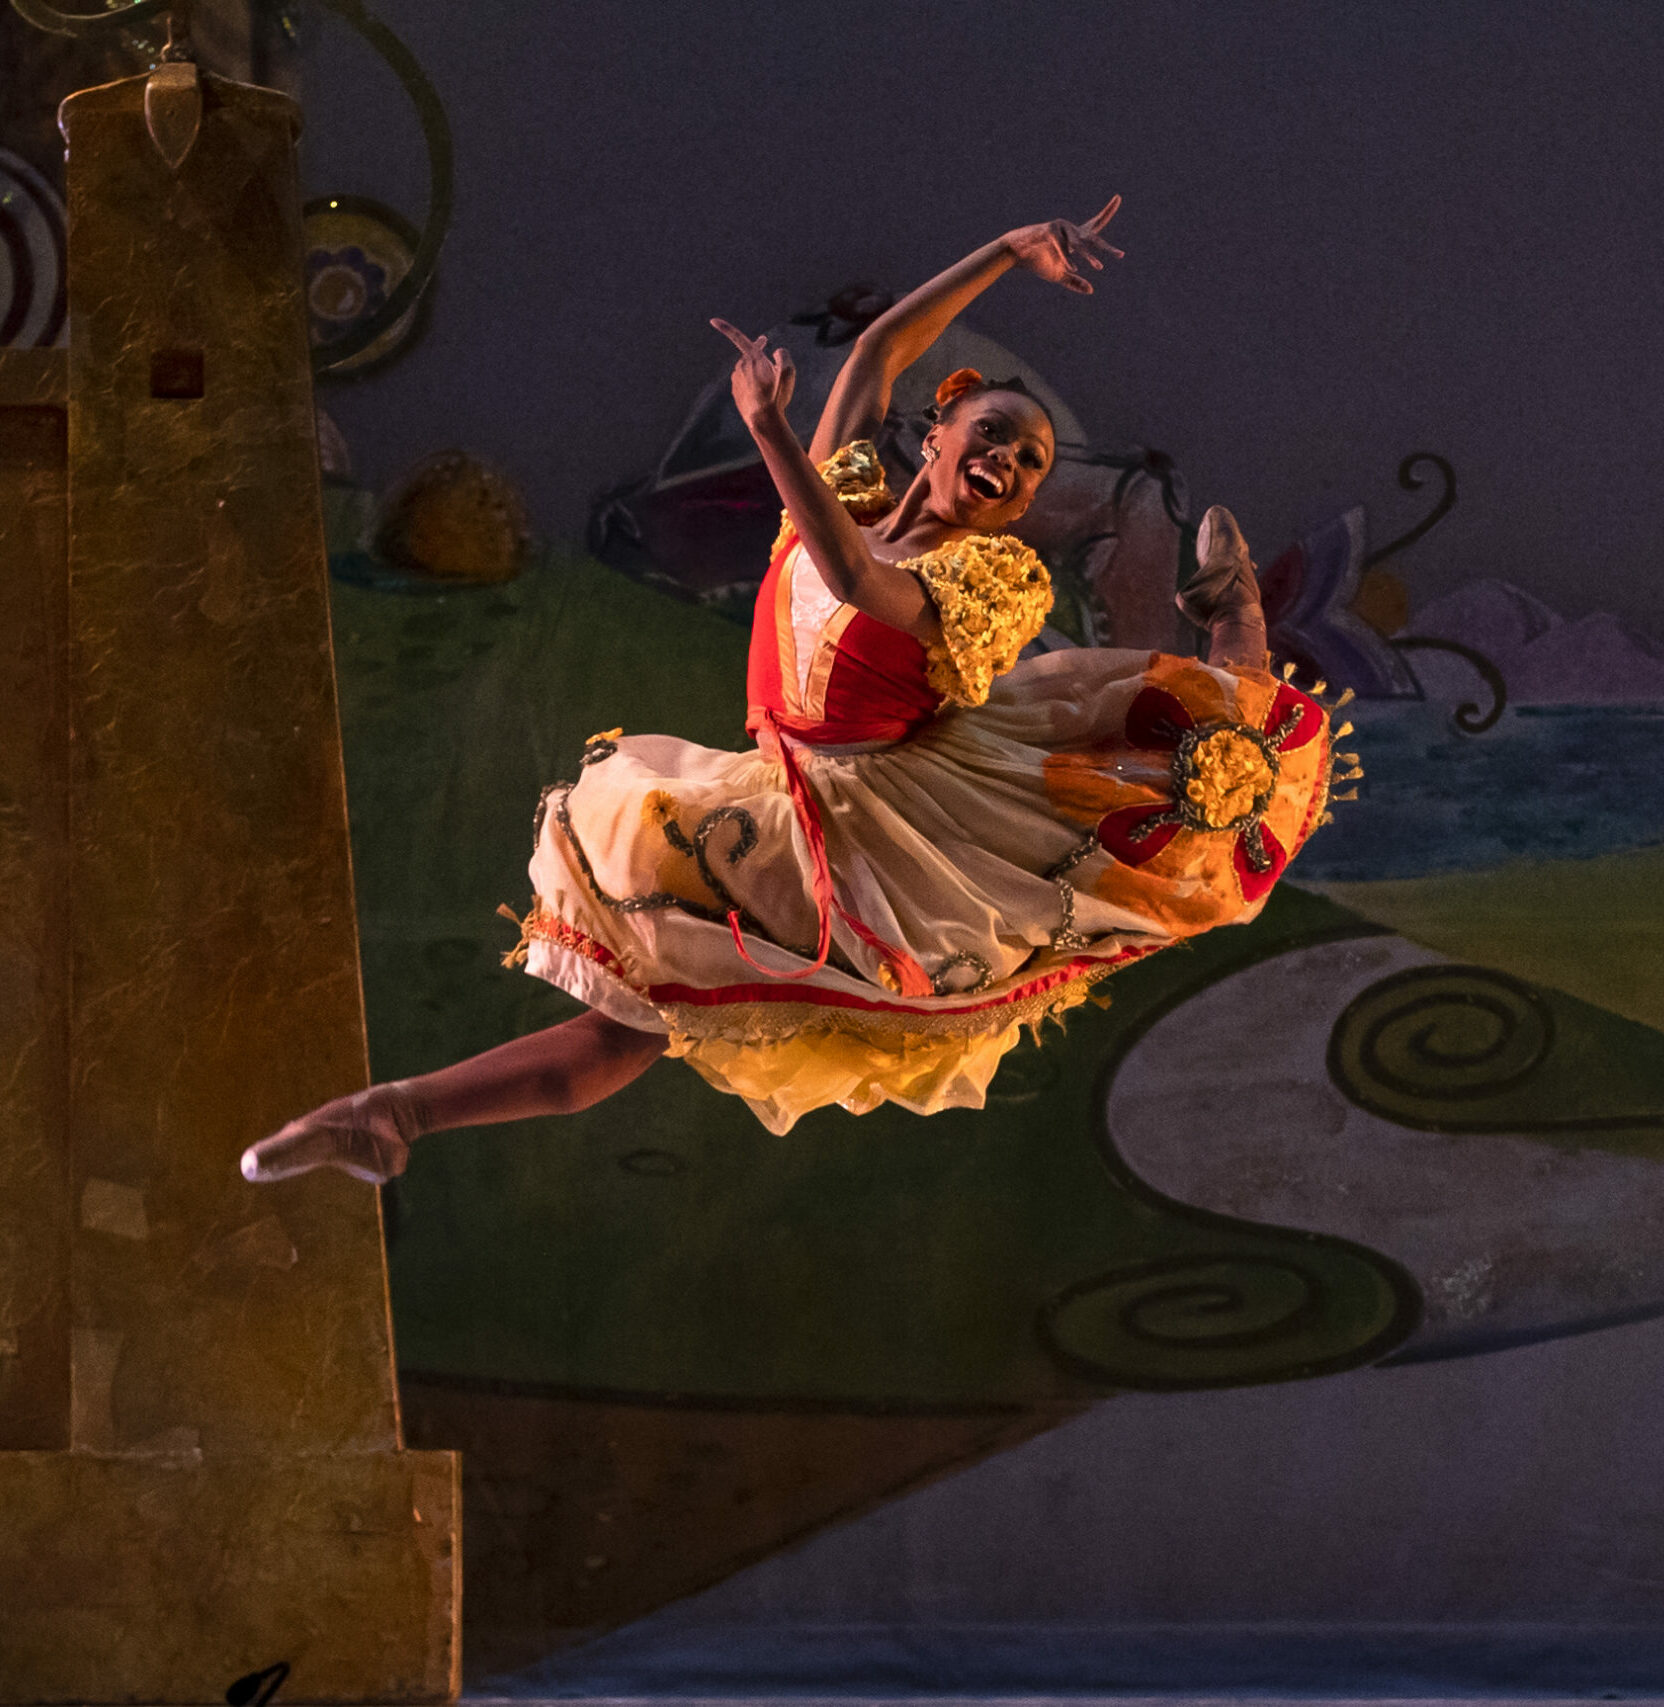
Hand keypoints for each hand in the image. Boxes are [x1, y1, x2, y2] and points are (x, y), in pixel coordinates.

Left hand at [711, 318, 795, 426]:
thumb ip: (784, 355)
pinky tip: (762, 395)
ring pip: (748, 371)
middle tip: (768, 357)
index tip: (713, 321)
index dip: (725, 328)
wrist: (763, 420)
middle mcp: (740, 367)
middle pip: (750, 356)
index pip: (738, 338)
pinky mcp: (736, 393)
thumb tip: (777, 352)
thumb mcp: (788, 371)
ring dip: (757, 373)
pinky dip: (753, 386)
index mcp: (752, 358)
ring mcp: (736, 381)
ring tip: (769, 384)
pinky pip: (746, 384)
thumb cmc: (776, 394)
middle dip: (758, 356)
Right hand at [1005, 197, 1122, 294]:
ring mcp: (1060, 228)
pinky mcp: (1049, 231)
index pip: (1095, 224)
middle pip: (1092, 237)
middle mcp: (1070, 229)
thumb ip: (1074, 282)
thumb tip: (1091, 290)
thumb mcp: (1058, 275)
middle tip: (1120, 255)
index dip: (1107, 212)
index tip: (1118, 198)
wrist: (1015, 255)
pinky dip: (1067, 259)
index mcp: (1074, 236)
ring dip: (1088, 257)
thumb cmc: (1037, 262)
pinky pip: (1062, 248)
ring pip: (1078, 244)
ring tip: (1098, 267)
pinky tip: (1073, 268)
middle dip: (1106, 248)